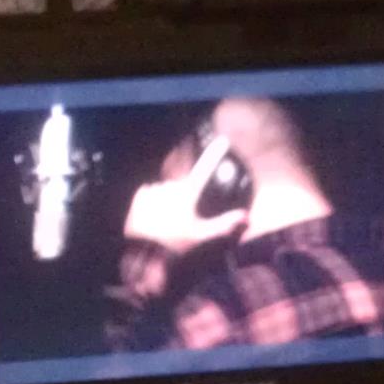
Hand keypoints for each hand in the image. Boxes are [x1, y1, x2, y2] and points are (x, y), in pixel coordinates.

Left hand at [124, 134, 248, 253]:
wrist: (138, 244)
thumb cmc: (171, 239)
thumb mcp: (200, 235)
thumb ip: (223, 225)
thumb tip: (246, 216)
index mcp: (188, 192)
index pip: (205, 168)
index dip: (214, 153)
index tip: (223, 139)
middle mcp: (171, 184)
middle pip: (183, 186)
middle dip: (184, 197)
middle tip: (181, 219)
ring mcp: (155, 187)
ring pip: (167, 191)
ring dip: (167, 201)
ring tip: (164, 222)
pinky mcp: (141, 193)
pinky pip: (152, 194)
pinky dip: (153, 202)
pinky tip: (152, 217)